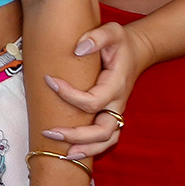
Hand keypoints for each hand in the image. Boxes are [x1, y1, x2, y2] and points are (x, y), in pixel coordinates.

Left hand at [41, 17, 153, 157]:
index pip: (93, 100)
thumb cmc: (121, 42)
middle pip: (102, 130)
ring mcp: (116, 112)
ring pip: (107, 140)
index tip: (48, 80)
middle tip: (48, 131)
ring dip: (85, 149)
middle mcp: (118, 103)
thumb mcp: (112, 31)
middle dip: (76, 135)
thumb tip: (78, 49)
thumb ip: (97, 37)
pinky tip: (70, 153)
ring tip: (62, 153)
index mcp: (117, 85)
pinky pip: (106, 139)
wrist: (136, 52)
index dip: (69, 95)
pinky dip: (91, 149)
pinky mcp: (111, 115)